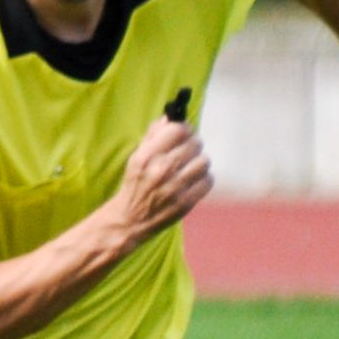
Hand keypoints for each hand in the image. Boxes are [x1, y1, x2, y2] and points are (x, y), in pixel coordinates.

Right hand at [108, 117, 211, 239]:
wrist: (129, 220)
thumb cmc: (135, 184)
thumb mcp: (136, 158)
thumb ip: (153, 136)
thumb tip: (170, 118)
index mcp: (146, 156)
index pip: (178, 130)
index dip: (184, 129)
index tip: (183, 133)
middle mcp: (161, 170)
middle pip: (195, 143)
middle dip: (192, 145)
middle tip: (187, 152)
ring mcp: (175, 187)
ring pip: (204, 161)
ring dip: (199, 163)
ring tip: (190, 168)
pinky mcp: (186, 202)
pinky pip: (208, 181)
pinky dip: (203, 180)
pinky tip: (193, 182)